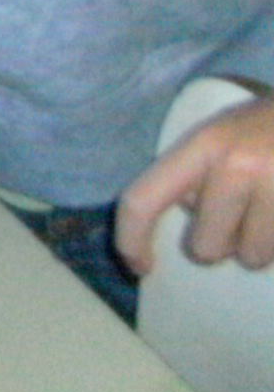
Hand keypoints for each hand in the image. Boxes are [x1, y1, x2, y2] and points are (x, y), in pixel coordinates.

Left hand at [119, 89, 273, 274]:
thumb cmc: (269, 125)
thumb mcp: (222, 132)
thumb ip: (194, 172)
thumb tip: (180, 225)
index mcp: (204, 144)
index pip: (144, 200)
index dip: (131, 241)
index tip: (139, 266)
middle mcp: (238, 167)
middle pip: (206, 247)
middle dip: (219, 241)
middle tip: (238, 216)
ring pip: (253, 258)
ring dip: (259, 245)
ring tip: (271, 211)